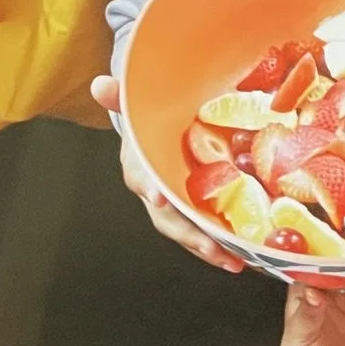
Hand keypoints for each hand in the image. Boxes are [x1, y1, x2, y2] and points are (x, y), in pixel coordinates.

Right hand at [90, 73, 244, 272]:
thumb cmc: (148, 122)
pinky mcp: (196, 211)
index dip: (150, 188)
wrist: (157, 132)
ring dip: (210, 248)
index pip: (141, 178)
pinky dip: (223, 243)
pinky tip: (243, 254)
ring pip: (189, 232)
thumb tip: (100, 84)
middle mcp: (156, 192)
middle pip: (169, 219)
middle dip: (189, 236)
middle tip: (212, 248)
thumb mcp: (136, 106)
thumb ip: (121, 96)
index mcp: (139, 166)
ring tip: (233, 261)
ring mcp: (177, 205)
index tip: (160, 198)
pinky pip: (207, 230)